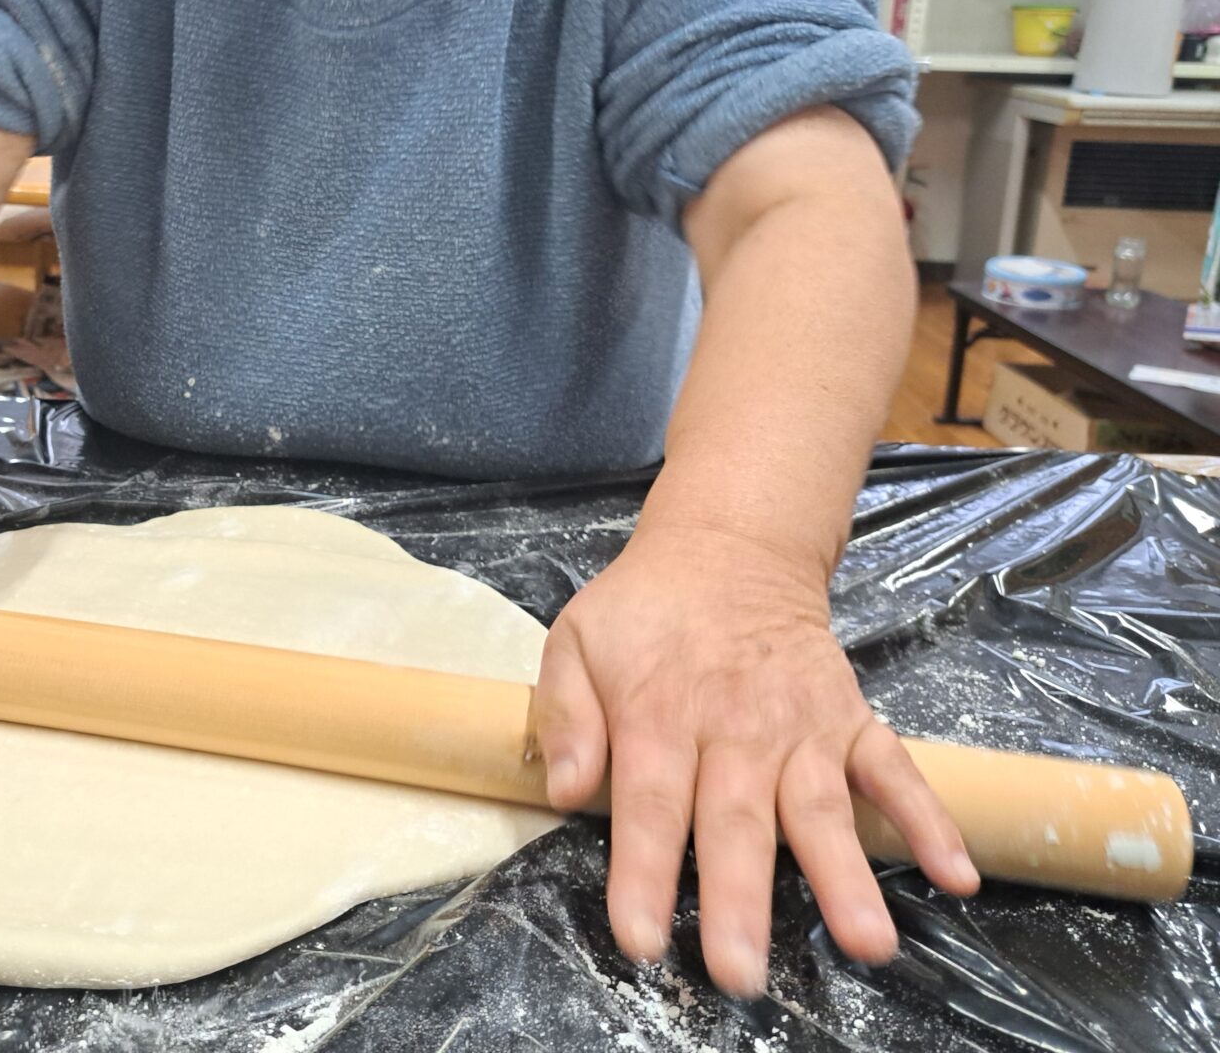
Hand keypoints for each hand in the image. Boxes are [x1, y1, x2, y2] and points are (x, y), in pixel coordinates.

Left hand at [533, 527, 979, 997]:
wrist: (729, 547)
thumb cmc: (643, 611)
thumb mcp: (576, 641)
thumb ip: (567, 715)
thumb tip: (566, 791)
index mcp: (659, 714)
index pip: (650, 806)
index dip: (645, 875)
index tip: (642, 941)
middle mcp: (736, 728)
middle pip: (737, 824)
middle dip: (740, 903)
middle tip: (741, 977)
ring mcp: (802, 726)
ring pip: (822, 809)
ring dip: (844, 877)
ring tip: (867, 944)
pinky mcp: (850, 719)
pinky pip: (894, 771)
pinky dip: (928, 819)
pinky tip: (956, 874)